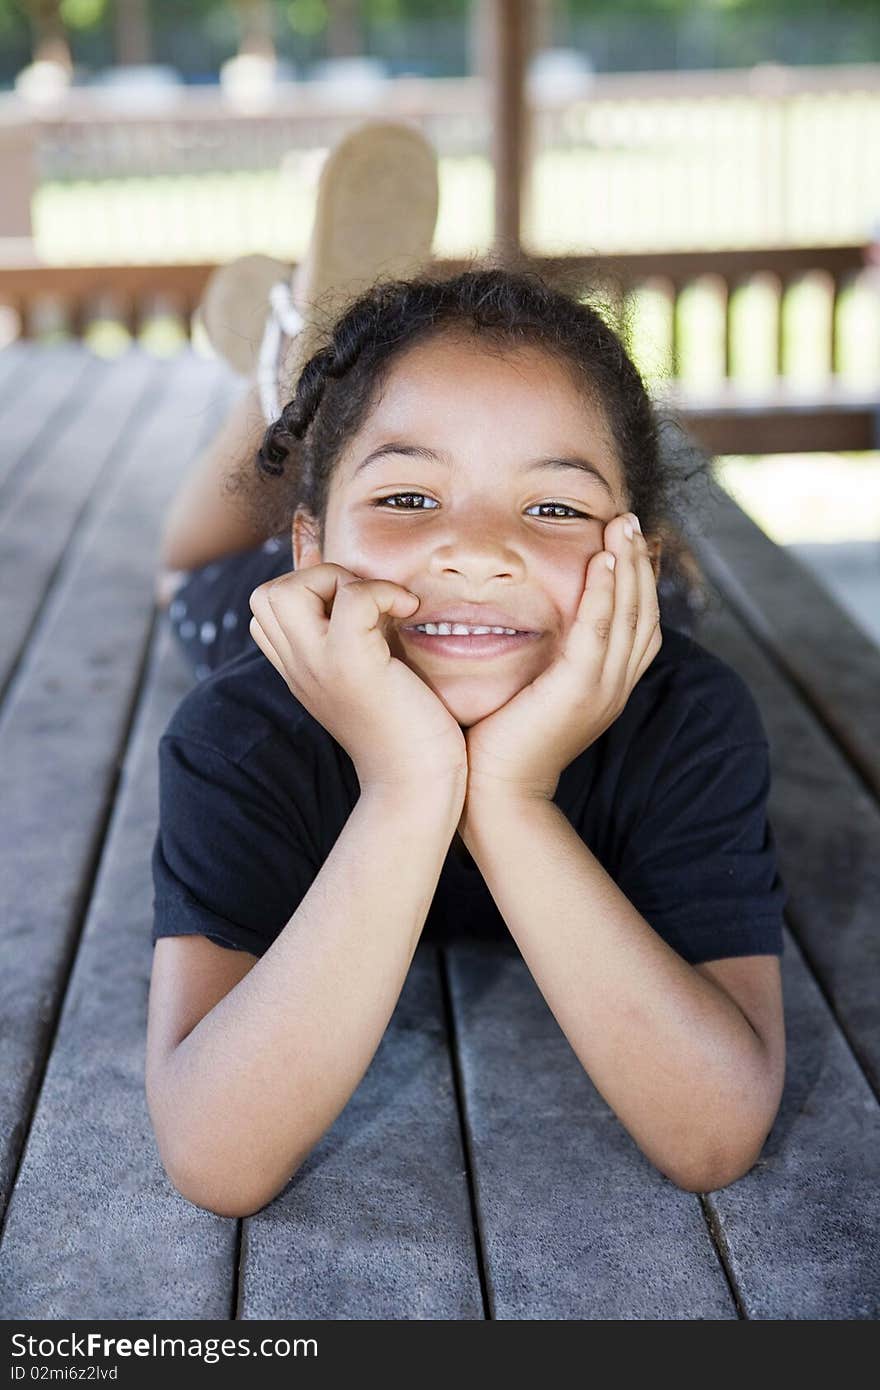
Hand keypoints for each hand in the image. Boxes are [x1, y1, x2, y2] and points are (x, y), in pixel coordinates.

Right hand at [249, 564, 466, 794]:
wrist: (417, 786)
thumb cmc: (408, 732)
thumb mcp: (371, 676)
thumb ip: (359, 639)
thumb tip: (371, 592)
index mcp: (300, 670)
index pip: (267, 610)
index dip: (309, 591)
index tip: (358, 608)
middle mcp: (299, 667)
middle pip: (266, 593)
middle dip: (318, 578)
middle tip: (367, 604)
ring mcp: (318, 666)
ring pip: (288, 589)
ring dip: (341, 580)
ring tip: (382, 606)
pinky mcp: (352, 665)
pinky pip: (352, 598)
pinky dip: (384, 591)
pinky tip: (408, 612)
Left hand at [460, 512, 661, 816]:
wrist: (493, 794)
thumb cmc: (498, 742)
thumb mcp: (529, 692)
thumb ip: (540, 659)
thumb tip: (522, 619)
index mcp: (606, 687)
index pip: (639, 624)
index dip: (640, 581)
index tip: (630, 542)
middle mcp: (614, 687)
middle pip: (644, 613)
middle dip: (640, 562)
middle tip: (632, 520)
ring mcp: (602, 689)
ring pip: (630, 615)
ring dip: (627, 565)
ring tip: (622, 526)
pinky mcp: (578, 690)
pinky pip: (600, 631)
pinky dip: (605, 593)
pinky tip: (601, 561)